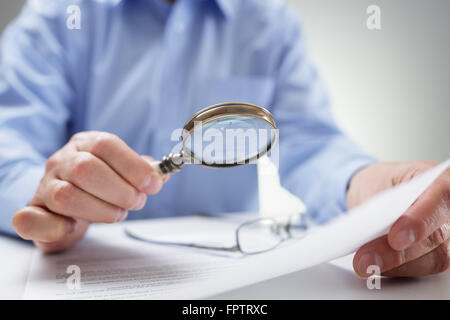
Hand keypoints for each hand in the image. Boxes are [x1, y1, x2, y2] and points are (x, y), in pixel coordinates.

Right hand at [12, 131, 167, 251]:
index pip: (106, 144)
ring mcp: (44, 186)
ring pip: (66, 195)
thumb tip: (162, 174)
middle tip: (136, 202)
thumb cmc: (98, 187)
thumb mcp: (121, 172)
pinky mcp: (33, 213)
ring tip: (117, 214)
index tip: (153, 184)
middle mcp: (61, 161)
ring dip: (101, 210)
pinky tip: (73, 227)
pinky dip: (56, 227)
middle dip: (120, 190)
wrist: (64, 205)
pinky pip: (32, 219)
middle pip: (86, 168)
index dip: (133, 165)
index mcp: (85, 144)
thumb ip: (142, 171)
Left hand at [347, 160, 448, 276]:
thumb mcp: (374, 183)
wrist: (381, 191)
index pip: (439, 199)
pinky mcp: (441, 253)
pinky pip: (424, 268)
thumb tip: (369, 232)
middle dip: (396, 253)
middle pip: (435, 236)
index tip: (395, 238)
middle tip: (366, 260)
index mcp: (440, 179)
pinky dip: (397, 269)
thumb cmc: (382, 183)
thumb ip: (379, 206)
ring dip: (395, 266)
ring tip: (364, 265)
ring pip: (433, 258)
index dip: (418, 222)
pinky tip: (376, 266)